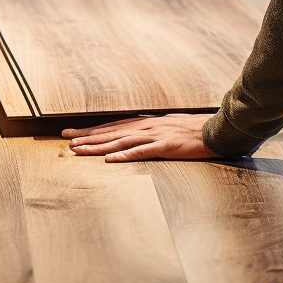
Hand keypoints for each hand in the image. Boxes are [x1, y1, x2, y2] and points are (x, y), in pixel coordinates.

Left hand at [63, 113, 216, 162]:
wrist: (216, 129)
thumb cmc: (194, 129)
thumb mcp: (169, 126)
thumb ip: (152, 130)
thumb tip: (137, 133)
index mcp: (146, 122)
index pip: (113, 126)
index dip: (92, 131)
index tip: (74, 134)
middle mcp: (146, 127)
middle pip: (111, 132)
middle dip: (87, 137)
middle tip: (66, 140)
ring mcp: (155, 136)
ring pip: (120, 141)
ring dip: (98, 146)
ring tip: (79, 150)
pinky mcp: (165, 147)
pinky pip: (142, 152)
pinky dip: (125, 155)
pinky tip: (111, 160)